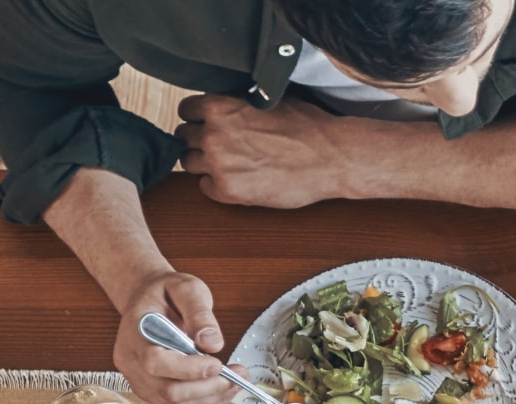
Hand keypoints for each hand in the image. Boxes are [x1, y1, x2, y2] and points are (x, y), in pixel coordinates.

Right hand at [114, 270, 240, 403]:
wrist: (149, 301)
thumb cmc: (165, 294)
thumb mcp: (185, 289)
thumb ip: (199, 313)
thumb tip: (212, 343)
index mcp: (134, 333)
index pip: (155, 362)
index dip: (188, 369)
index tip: (218, 364)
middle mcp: (130, 362)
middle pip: (168, 390)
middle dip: (209, 387)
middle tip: (238, 374)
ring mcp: (139, 380)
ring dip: (212, 398)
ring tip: (236, 381)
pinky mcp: (152, 392)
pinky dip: (206, 403)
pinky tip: (223, 389)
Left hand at [179, 95, 356, 208]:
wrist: (331, 157)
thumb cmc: (307, 126)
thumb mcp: (266, 100)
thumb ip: (236, 102)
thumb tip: (223, 105)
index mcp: (219, 107)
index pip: (186, 111)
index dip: (198, 118)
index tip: (209, 125)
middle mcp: (212, 134)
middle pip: (184, 138)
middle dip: (200, 141)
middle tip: (223, 148)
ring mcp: (217, 164)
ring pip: (189, 164)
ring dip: (206, 164)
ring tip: (232, 165)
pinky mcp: (228, 190)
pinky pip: (205, 188)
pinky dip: (218, 186)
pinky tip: (240, 181)